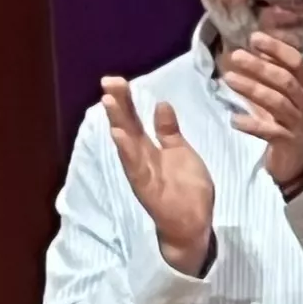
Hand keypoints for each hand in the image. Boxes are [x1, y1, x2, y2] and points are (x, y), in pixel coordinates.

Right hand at [102, 77, 216, 276]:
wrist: (193, 224)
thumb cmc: (185, 189)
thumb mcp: (181, 153)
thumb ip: (168, 131)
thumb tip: (161, 104)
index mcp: (149, 149)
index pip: (135, 119)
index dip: (126, 100)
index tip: (116, 79)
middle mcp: (141, 159)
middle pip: (127, 126)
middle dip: (118, 105)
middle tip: (109, 81)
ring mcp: (142, 173)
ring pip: (127, 144)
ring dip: (118, 123)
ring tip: (110, 101)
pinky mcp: (148, 189)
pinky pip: (136, 168)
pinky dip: (127, 152)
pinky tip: (119, 135)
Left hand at [220, 33, 302, 198]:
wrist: (300, 157)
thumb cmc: (288, 118)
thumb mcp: (285, 93)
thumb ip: (272, 71)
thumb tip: (252, 46)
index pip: (297, 62)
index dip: (277, 49)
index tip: (254, 38)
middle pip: (285, 80)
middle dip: (260, 66)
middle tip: (236, 56)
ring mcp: (299, 122)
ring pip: (277, 102)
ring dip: (252, 89)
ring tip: (228, 79)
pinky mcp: (288, 141)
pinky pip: (269, 131)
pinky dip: (251, 124)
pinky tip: (234, 120)